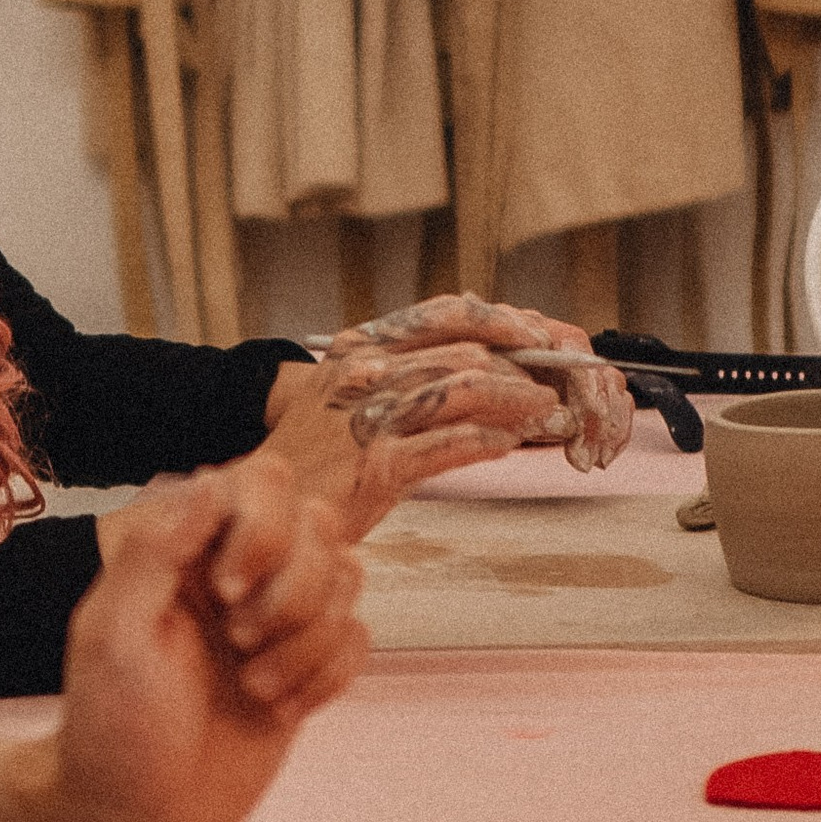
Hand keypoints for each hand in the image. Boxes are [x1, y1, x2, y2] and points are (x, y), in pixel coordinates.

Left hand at [45, 455, 364, 821]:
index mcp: (184, 545)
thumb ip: (155, 549)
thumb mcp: (113, 634)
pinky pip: (359, 637)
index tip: (223, 592)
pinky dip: (327, 677)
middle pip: (321, 524)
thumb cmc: (111, 725)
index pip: (262, 481)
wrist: (138, 815)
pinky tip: (278, 711)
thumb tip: (209, 480)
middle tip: (237, 643)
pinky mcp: (306, 665)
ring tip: (253, 687)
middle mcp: (237, 568)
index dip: (262, 529)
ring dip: (308, 642)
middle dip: (293, 591)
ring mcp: (277, 617)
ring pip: (349, 578)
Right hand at [261, 290, 632, 532]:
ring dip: (516, 401)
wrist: (265, 506)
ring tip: (546, 412)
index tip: (533, 333)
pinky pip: (450, 443)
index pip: (440, 314)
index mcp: (359, 350)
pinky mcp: (379, 467)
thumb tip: (466, 362)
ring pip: (463, 392)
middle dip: (521, 367)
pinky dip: (488, 440)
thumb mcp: (343, 395)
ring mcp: (370, 419)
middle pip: (463, 354)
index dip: (496, 320)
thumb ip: (396, 374)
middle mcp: (364, 375)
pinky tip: (509, 443)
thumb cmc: (311, 457)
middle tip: (555, 380)